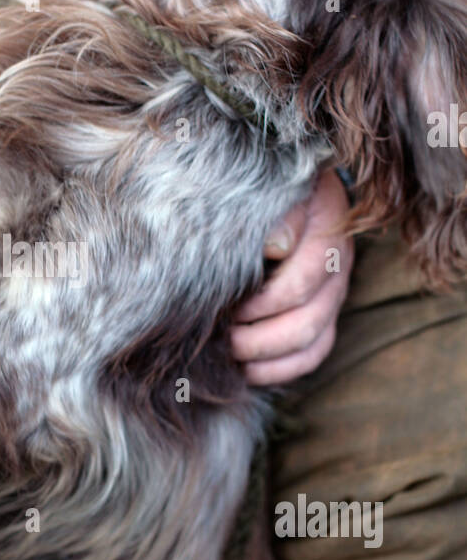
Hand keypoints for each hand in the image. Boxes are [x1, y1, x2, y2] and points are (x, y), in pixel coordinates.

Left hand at [231, 169, 352, 385]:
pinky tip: (247, 370)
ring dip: (266, 357)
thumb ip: (276, 213)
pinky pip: (313, 356)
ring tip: (230, 354)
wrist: (284, 192)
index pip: (303, 280)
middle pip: (308, 320)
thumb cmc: (266, 190)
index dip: (263, 302)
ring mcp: (333, 295)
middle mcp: (338, 267)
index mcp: (327, 232)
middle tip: (222, 337)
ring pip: (312, 343)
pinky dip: (280, 370)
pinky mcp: (324, 316)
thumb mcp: (270, 189)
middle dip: (259, 337)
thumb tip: (276, 246)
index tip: (228, 306)